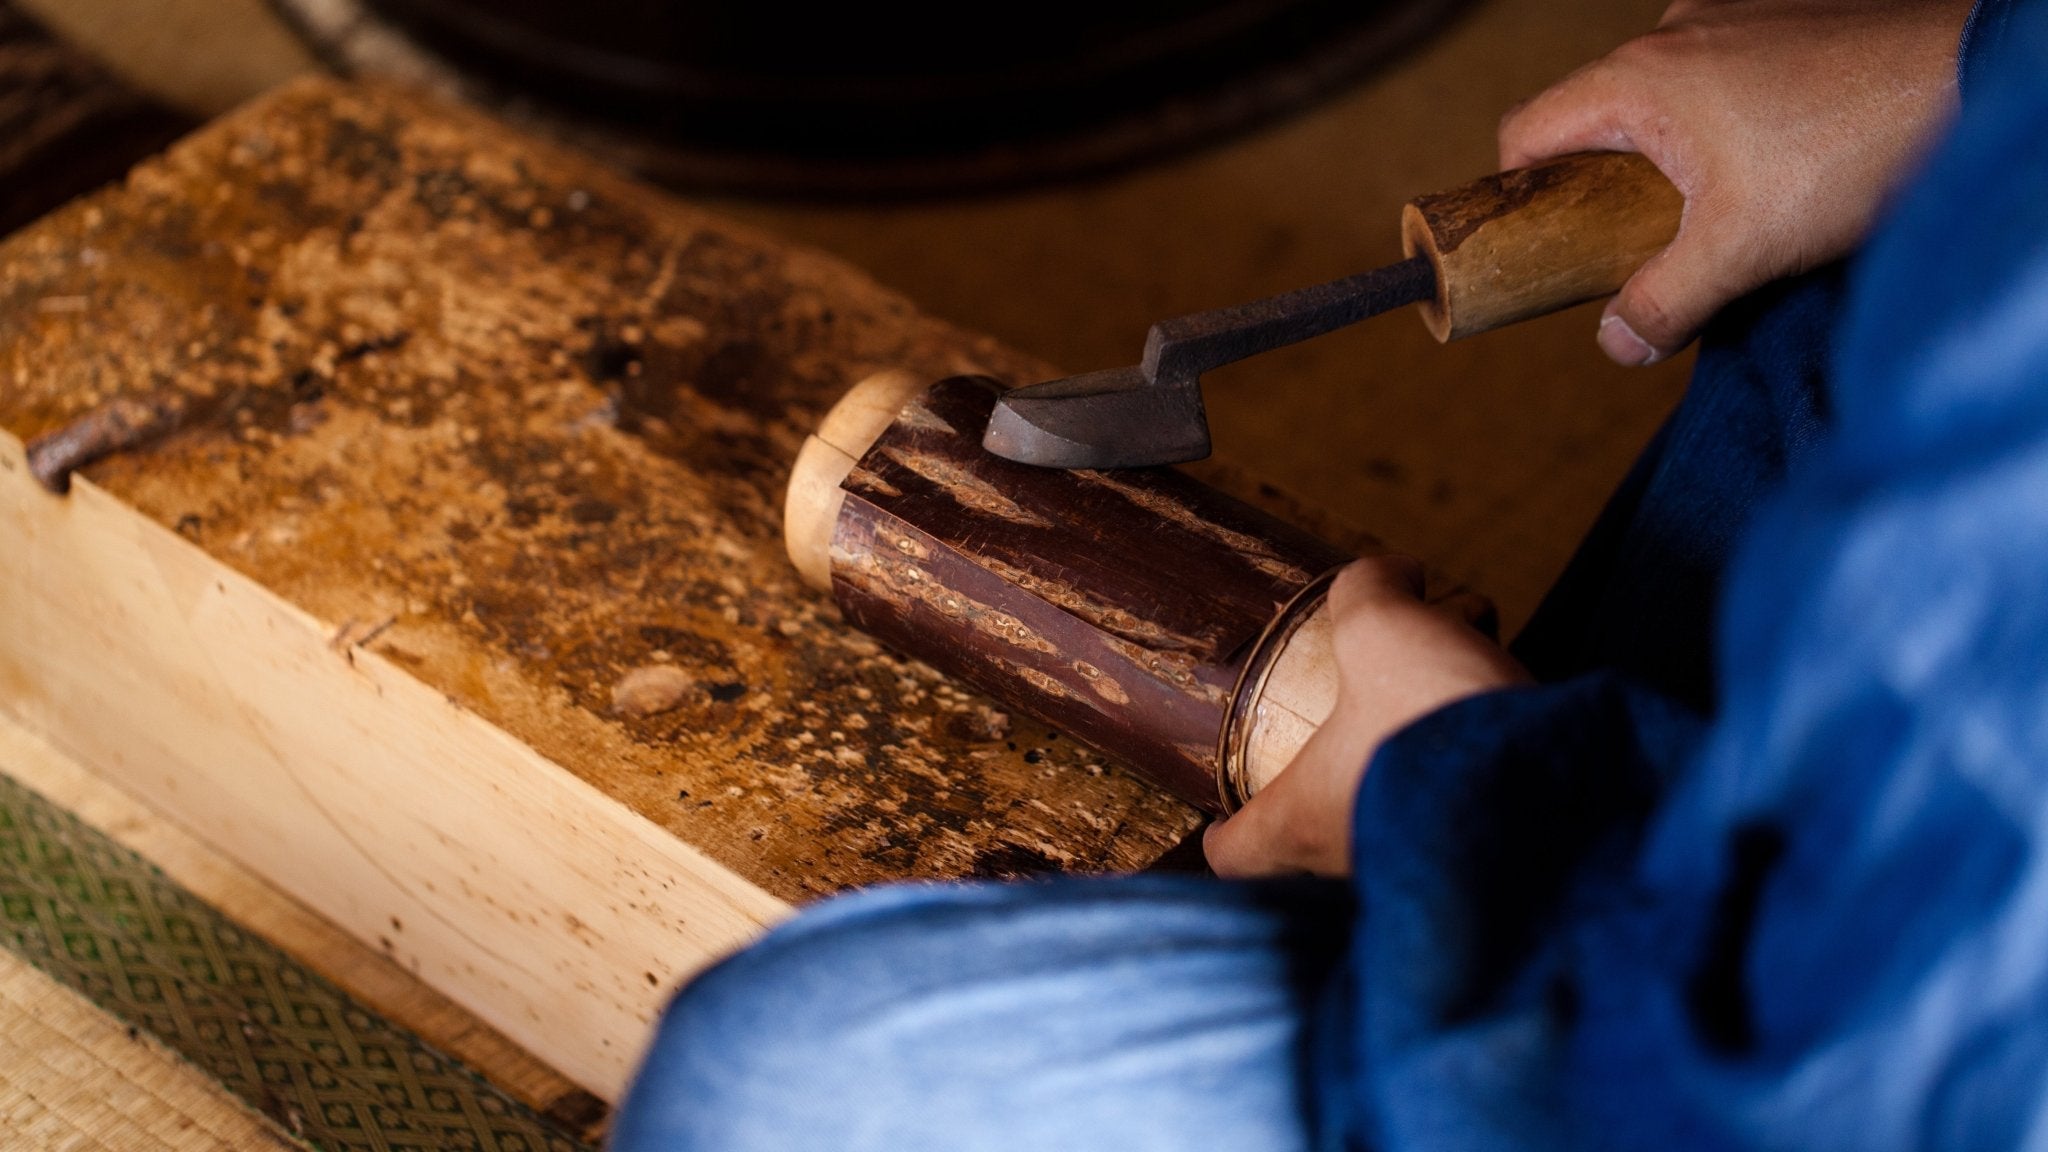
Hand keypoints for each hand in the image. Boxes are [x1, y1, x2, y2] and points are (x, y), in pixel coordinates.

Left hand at [1203, 556, 1528, 877]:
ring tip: (1433, 712)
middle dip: (1327, 793)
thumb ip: (1369, 589)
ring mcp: (1420, 868)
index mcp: (1301, 821)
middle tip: (1340, 742)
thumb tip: (1394, 572)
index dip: (1221, 833)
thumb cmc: (1433, 720)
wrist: (1557, 785)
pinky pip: (1459, 821)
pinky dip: (1466, 781)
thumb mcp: (1380, 628)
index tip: (1219, 819)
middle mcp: (1353, 862)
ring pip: (1393, 828)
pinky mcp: (1486, 860)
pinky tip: (1492, 726)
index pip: (1235, 855)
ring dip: (1404, 779)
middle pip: (1315, 845)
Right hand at [1499, 0, 1972, 365]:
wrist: (1973, 79)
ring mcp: (1727, 17)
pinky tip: (1778, 164)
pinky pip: (1715, 78)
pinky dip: (1723, 125)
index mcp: (1636, 79)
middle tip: (1646, 244)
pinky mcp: (1778, 20)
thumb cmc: (1857, 148)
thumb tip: (1617, 343)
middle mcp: (1671, 34)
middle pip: (1591, 119)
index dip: (1518, 196)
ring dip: (1669, 159)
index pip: (1525, 133)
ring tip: (1726, 208)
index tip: (1546, 247)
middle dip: (1604, 188)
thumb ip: (1662, 302)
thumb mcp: (1742, 249)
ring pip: (1658, 101)